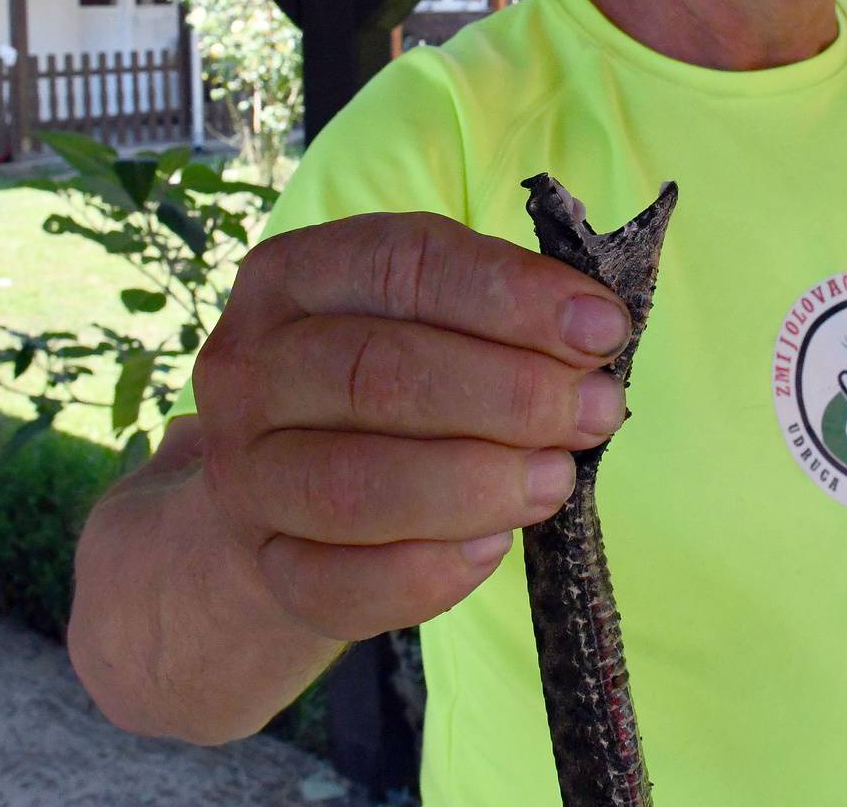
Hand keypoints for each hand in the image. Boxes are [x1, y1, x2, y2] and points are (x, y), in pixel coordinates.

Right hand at [190, 211, 634, 643]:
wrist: (277, 501)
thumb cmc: (377, 388)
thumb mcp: (422, 320)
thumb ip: (494, 315)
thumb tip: (596, 329)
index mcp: (293, 276)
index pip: (401, 263)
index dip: (511, 294)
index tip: (603, 328)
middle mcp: (249, 367)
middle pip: (377, 372)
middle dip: (509, 393)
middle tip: (596, 411)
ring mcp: (244, 474)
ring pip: (356, 486)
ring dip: (476, 484)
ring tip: (557, 480)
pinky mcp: (261, 567)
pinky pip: (343, 583)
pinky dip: (431, 570)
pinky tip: (493, 547)